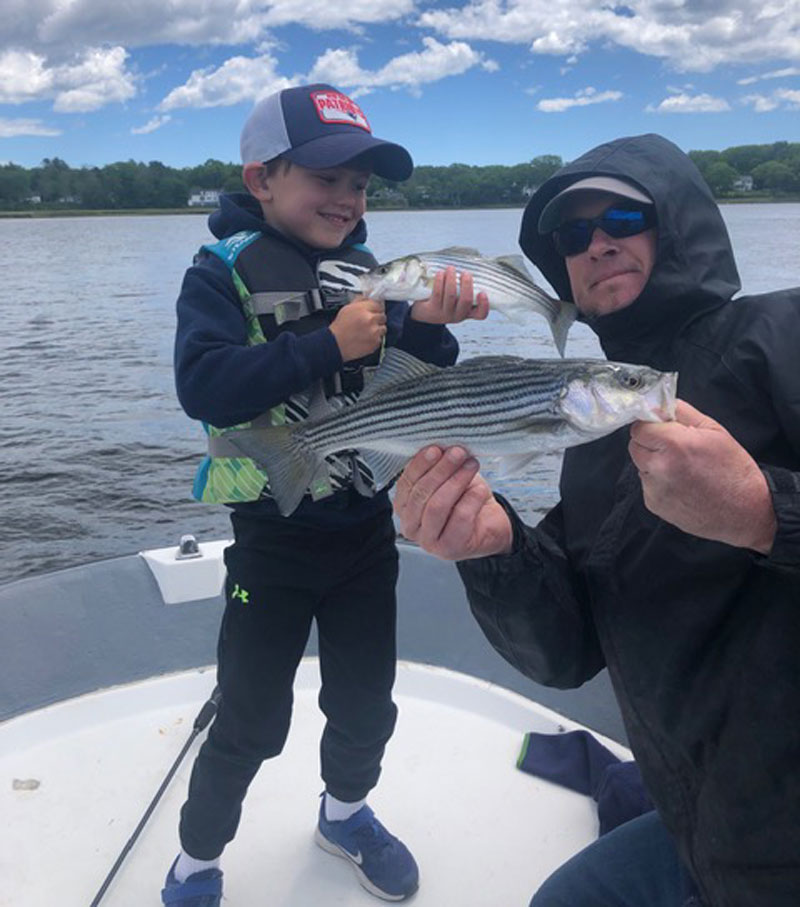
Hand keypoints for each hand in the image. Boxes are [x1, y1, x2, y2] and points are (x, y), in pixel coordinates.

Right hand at [329, 297, 385, 361]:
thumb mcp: (347, 308)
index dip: (376, 308)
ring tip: (367, 332)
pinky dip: (375, 339)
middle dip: (377, 319)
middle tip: (369, 323)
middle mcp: (370, 319)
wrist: (336, 344)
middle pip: (383, 316)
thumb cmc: (340, 327)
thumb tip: (368, 297)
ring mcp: (374, 332)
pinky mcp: (375, 342)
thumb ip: (360, 301)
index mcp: (363, 309)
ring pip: (383, 328)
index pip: (378, 305)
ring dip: (377, 329)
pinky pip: (380, 339)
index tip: (374, 311)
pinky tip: (366, 339)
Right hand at [393, 446, 513, 559]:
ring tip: (471, 465)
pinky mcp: (449, 549)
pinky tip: (480, 489)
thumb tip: (439, 445)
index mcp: (403, 506)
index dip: (420, 465)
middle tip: (458, 452)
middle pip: (421, 494)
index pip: (405, 484)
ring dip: (456, 481)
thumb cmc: (465, 499)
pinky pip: (459, 518)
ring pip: (437, 506)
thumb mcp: (448, 478)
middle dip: (441, 470)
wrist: (490, 524)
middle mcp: (410, 526)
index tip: (436, 448)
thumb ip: (437, 466)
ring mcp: (428, 541)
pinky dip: (471, 499)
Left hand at [409, 266, 489, 324]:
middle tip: (465, 273)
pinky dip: (440, 281)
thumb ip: (464, 288)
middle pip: (466, 301)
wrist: (423, 313)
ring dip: (451, 279)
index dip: (484, 304)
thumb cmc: (444, 300)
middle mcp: (457, 315)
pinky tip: (440, 273)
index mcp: (467, 312)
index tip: (482, 292)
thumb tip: (470, 265)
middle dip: (466, 284)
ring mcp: (444, 314)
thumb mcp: (457, 298)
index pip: (481, 314)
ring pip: (451, 295)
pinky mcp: (432, 310)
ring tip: (451, 268)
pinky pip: (437, 293)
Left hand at [629, 400, 775, 553]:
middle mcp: (659, 467)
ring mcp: (654, 489)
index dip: (650, 425)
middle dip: (650, 443)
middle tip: (674, 448)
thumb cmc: (733, 469)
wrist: (744, 511)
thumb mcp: (714, 430)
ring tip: (682, 468)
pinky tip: (682, 485)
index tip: (662, 428)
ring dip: (654, 462)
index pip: (639, 427)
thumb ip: (681, 412)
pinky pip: (647, 484)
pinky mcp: (653, 504)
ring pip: (640, 465)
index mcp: (674, 444)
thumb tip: (658, 405)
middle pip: (635, 446)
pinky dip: (659, 482)